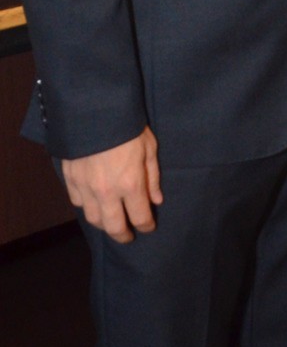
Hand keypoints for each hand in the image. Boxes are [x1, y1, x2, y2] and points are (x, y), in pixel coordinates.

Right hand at [61, 126, 162, 243]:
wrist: (95, 110)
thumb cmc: (128, 126)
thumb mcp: (149, 148)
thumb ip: (152, 177)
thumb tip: (156, 200)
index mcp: (131, 184)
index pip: (140, 217)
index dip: (146, 225)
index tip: (149, 227)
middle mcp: (107, 192)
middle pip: (114, 227)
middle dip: (123, 235)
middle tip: (128, 236)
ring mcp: (86, 187)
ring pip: (93, 218)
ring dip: (103, 224)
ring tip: (111, 222)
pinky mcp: (71, 179)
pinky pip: (77, 202)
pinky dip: (87, 206)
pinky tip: (93, 203)